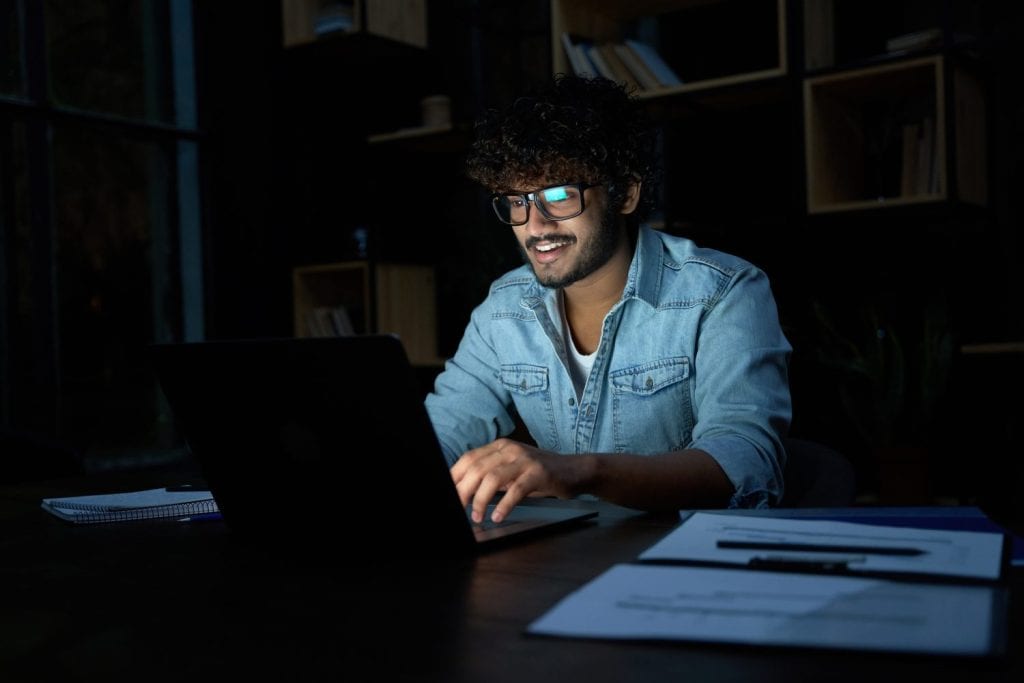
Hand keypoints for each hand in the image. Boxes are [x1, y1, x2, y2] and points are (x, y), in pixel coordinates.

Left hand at [450, 438, 578, 523]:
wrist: (575, 470)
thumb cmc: (540, 473)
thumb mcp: (512, 470)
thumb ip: (491, 475)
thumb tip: (464, 492)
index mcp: (499, 447)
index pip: (468, 459)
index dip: (454, 477)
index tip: (448, 496)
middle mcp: (510, 449)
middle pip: (476, 468)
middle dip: (463, 491)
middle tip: (458, 509)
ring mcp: (525, 460)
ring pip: (493, 478)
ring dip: (481, 500)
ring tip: (477, 516)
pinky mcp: (539, 472)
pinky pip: (516, 489)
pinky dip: (504, 505)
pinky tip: (498, 516)